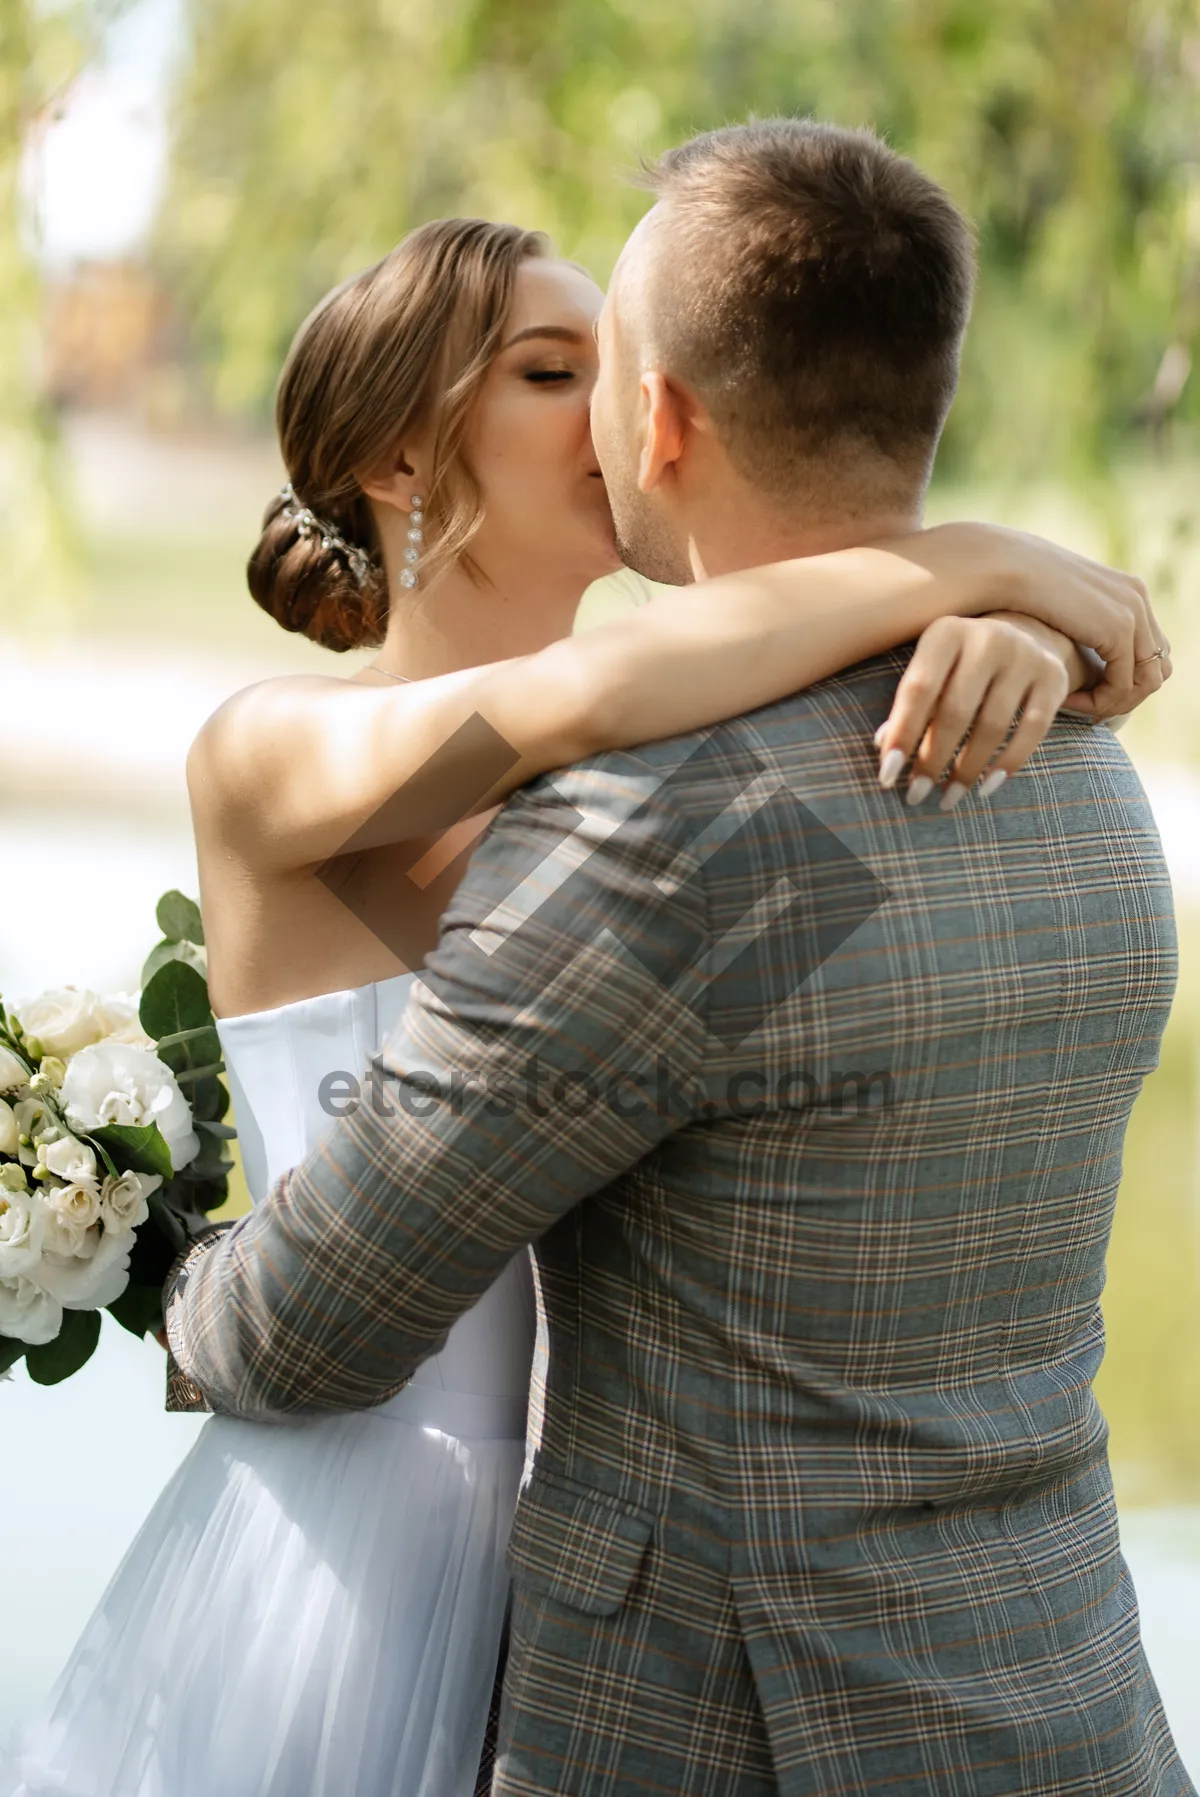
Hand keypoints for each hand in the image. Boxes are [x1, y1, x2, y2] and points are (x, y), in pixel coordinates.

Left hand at [875, 615, 1070, 808]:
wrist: (1024, 633)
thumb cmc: (960, 664)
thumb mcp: (932, 671)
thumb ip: (910, 705)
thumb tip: (884, 745)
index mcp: (947, 633)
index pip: (919, 689)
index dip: (902, 734)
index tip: (887, 776)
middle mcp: (988, 638)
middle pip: (956, 711)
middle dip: (933, 759)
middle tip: (916, 794)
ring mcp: (1025, 655)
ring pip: (993, 725)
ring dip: (967, 769)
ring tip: (948, 797)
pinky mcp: (1054, 677)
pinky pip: (1033, 730)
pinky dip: (1009, 763)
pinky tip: (987, 786)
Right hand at [919, 522, 1170, 715]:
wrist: (1002, 568)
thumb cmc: (1013, 591)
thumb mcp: (1057, 610)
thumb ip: (1077, 626)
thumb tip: (1077, 650)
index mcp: (1127, 590)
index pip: (1149, 651)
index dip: (1122, 680)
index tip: (1080, 691)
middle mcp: (1137, 598)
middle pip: (1157, 667)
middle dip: (1124, 695)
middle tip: (1083, 706)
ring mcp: (1133, 612)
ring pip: (1147, 682)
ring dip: (1112, 704)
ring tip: (1074, 707)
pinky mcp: (1118, 629)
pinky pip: (1123, 686)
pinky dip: (1098, 702)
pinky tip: (1066, 701)